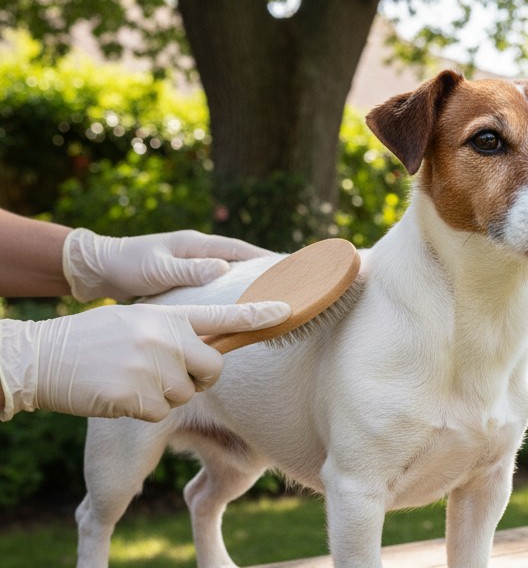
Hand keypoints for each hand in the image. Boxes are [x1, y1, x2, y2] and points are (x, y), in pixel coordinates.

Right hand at [0, 301, 290, 421]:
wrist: (43, 358)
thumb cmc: (91, 340)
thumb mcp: (136, 321)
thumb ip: (173, 330)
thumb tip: (207, 350)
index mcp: (168, 315)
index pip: (223, 315)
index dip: (258, 315)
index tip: (288, 310)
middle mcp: (166, 338)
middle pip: (213, 368)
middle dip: (198, 377)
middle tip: (165, 373)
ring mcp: (152, 366)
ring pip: (187, 394)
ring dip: (165, 395)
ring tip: (131, 378)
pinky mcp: (137, 395)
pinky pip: (162, 412)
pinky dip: (145, 410)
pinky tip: (120, 394)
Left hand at [62, 228, 275, 301]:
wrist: (97, 270)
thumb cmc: (125, 266)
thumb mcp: (157, 269)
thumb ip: (189, 270)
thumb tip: (224, 270)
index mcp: (195, 244)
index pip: (239, 250)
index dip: (265, 258)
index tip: (289, 266)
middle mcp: (197, 252)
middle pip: (239, 261)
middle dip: (262, 271)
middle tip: (288, 284)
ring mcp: (190, 265)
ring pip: (227, 274)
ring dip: (246, 284)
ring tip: (269, 298)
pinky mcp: (183, 280)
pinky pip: (214, 286)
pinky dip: (228, 294)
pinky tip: (235, 308)